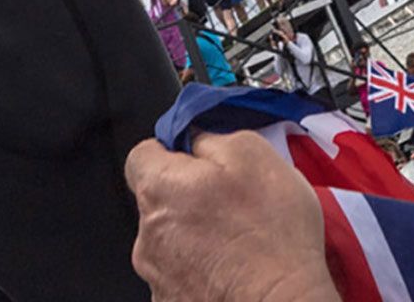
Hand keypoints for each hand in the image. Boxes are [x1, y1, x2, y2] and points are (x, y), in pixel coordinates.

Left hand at [124, 131, 339, 301]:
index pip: (141, 155)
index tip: (199, 158)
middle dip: (190, 197)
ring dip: (196, 236)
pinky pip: (182, 274)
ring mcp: (157, 276)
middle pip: (159, 201)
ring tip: (239, 242)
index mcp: (161, 189)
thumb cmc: (271, 233)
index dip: (171, 151)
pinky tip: (233, 270)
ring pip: (171, 240)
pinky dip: (202, 269)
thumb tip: (198, 140)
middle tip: (232, 202)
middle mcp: (147, 235)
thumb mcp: (255, 155)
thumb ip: (214, 137)